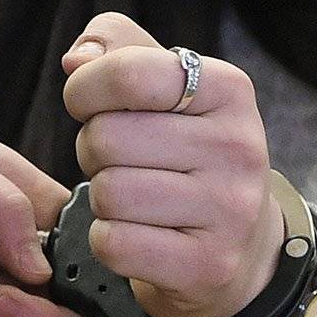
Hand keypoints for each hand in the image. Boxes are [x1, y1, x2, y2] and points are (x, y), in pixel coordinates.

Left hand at [62, 13, 283, 316]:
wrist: (240, 244)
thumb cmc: (187, 156)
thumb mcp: (167, 92)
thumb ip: (120, 53)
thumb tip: (76, 61)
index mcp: (228, 90)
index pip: (128, 73)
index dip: (84, 90)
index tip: (88, 106)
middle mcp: (238, 147)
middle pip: (107, 138)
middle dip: (92, 151)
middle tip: (119, 163)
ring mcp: (229, 210)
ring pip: (108, 194)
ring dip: (102, 200)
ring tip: (132, 199)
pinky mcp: (208, 264)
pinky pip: (113, 244)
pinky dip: (107, 242)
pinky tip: (136, 235)